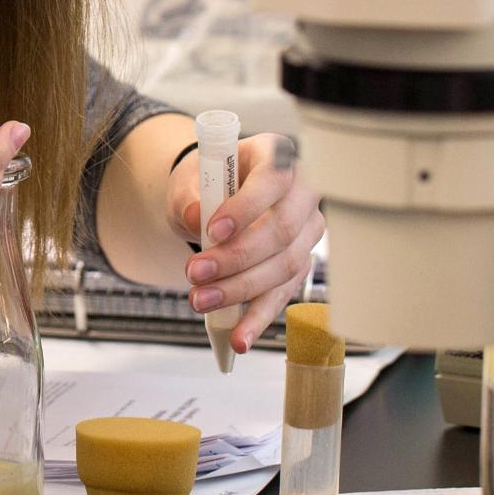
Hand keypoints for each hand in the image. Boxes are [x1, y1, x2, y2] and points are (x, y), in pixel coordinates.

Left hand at [168, 133, 323, 352]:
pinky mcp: (298, 265)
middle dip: (236, 257)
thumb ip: (189, 197)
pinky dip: (257, 318)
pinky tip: (239, 337)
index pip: (273, 179)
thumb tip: (196, 217)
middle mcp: (302, 192)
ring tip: (201, 301)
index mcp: (276, 157)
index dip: (247, 207)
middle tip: (195, 273)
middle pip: (282, 230)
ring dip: (241, 289)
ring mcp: (305, 231)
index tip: (213, 229)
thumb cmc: (206, 184)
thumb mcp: (188, 182)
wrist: (212, 200)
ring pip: (284, 266)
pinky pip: (282, 295)